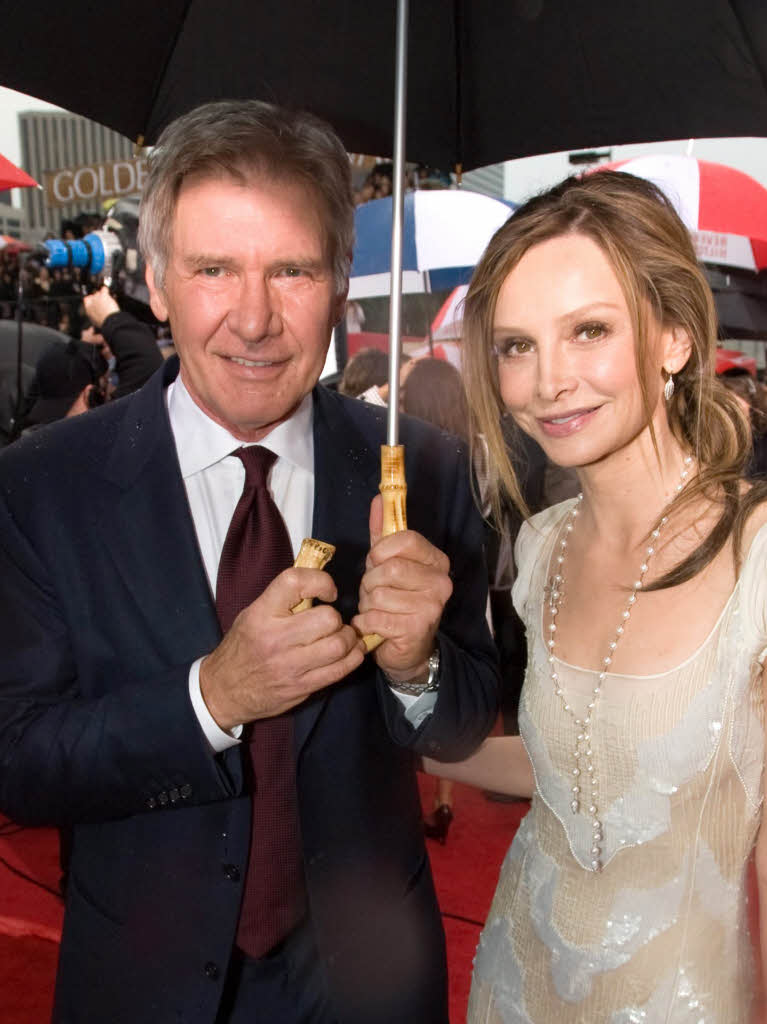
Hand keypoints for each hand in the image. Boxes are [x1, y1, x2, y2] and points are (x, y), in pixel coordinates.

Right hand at [82, 285, 119, 329]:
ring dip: (103, 295)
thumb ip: (94, 315)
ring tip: (108, 300)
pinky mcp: (103, 296)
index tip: (96, 301)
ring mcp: (97, 298)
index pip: (86, 299)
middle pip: (94, 296)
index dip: (92, 299)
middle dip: (98, 298)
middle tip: (104, 302)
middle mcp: (91, 302)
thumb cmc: (105, 323)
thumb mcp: (96, 321)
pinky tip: (108, 292)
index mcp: (88, 309)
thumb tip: (96, 315)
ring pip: (99, 293)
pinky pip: (104, 289)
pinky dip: (106, 290)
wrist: (110, 322)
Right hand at [200, 567, 365, 730]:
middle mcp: (276, 639)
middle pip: (328, 618)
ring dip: (348, 638)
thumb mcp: (252, 614)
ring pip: (339, 645)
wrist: (224, 690)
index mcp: (261, 614)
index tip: (327, 591)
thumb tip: (317, 580)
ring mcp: (290, 666)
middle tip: (331, 622)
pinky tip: (350, 652)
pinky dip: (353, 657)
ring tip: (342, 636)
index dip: (321, 581)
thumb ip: (283, 599)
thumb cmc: (242, 647)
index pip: (296, 582)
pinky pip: (340, 670)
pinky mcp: (302, 687)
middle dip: (337, 618)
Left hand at [352, 495, 452, 679]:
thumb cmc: (396, 601)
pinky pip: (376, 617)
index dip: (382, 549)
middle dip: (371, 582)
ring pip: (379, 594)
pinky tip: (375, 626)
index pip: (406, 539)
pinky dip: (366, 622)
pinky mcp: (417, 629)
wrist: (408, 650)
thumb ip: (382, 532)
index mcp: (436, 561)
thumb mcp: (387, 562)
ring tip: (378, 610)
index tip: (375, 561)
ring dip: (368, 604)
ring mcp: (432, 606)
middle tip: (375, 593)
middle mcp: (441, 582)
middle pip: (390, 568)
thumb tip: (378, 499)